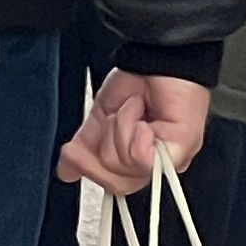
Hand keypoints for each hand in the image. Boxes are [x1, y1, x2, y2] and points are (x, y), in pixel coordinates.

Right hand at [58, 70, 210, 195]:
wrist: (156, 60)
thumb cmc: (138, 83)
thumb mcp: (102, 117)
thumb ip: (86, 146)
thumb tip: (65, 172)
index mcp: (138, 160)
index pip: (111, 185)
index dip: (89, 168)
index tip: (73, 151)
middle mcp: (156, 164)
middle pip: (118, 183)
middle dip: (105, 146)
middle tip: (113, 120)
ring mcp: (170, 159)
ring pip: (126, 167)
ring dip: (120, 128)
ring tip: (134, 109)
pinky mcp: (180, 148)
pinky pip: (142, 158)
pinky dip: (132, 131)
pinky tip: (143, 117)